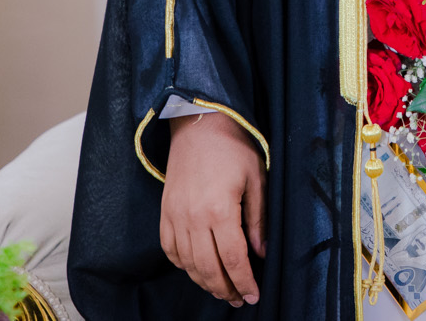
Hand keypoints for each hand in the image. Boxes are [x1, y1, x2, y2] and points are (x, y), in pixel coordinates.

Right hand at [160, 111, 266, 304]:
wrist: (198, 125)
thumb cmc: (233, 147)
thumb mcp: (256, 178)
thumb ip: (257, 218)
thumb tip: (260, 252)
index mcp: (219, 210)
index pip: (232, 259)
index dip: (243, 281)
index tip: (254, 295)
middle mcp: (193, 219)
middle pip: (208, 268)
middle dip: (225, 289)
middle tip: (240, 300)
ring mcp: (175, 217)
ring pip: (188, 264)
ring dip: (205, 282)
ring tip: (222, 290)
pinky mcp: (165, 213)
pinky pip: (170, 250)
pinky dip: (184, 266)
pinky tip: (198, 270)